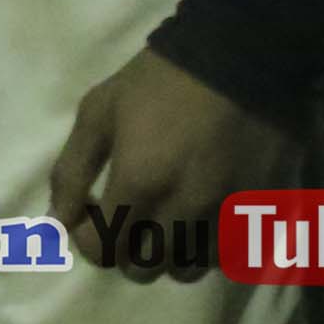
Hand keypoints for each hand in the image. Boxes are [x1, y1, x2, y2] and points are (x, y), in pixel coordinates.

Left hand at [44, 45, 294, 281]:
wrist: (244, 54)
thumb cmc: (161, 80)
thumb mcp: (99, 111)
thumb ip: (72, 170)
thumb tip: (58, 220)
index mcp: (141, 183)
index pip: (103, 250)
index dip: (88, 239)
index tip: (92, 212)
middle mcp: (186, 209)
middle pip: (145, 268)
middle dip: (125, 251)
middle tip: (128, 219)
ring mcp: (230, 212)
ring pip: (190, 269)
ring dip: (170, 254)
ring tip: (167, 221)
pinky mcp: (266, 208)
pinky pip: (231, 254)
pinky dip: (210, 247)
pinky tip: (203, 218)